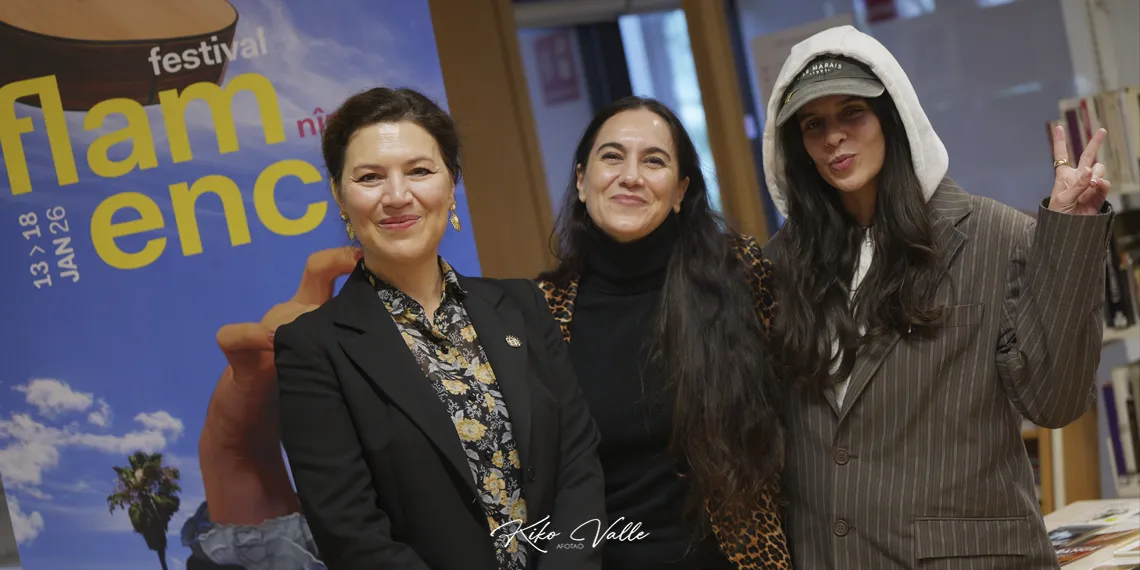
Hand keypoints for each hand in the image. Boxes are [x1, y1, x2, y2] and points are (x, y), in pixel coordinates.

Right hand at [199, 246, 360, 525]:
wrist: (252, 424)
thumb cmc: (306, 394)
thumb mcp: (341, 377)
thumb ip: (372, 366)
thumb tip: (426, 369)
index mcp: (326, 319)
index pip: (345, 280)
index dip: (361, 265)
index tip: (386, 260)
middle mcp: (300, 316)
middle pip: (314, 276)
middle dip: (331, 264)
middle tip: (352, 261)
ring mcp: (269, 333)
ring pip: (279, 310)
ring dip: (290, 317)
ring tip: (302, 326)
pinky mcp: (241, 358)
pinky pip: (234, 337)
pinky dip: (247, 336)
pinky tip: (265, 341)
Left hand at [1049, 125, 1110, 215]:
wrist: (1068, 230)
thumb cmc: (1058, 214)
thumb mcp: (1062, 199)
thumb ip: (1077, 185)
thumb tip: (1089, 171)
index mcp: (1064, 176)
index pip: (1061, 156)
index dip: (1059, 142)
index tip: (1058, 127)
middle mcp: (1078, 178)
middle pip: (1088, 156)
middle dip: (1095, 142)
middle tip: (1103, 130)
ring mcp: (1090, 185)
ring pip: (1099, 169)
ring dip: (1098, 173)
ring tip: (1093, 183)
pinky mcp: (1099, 195)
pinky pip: (1105, 184)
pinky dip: (1103, 183)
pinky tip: (1098, 186)